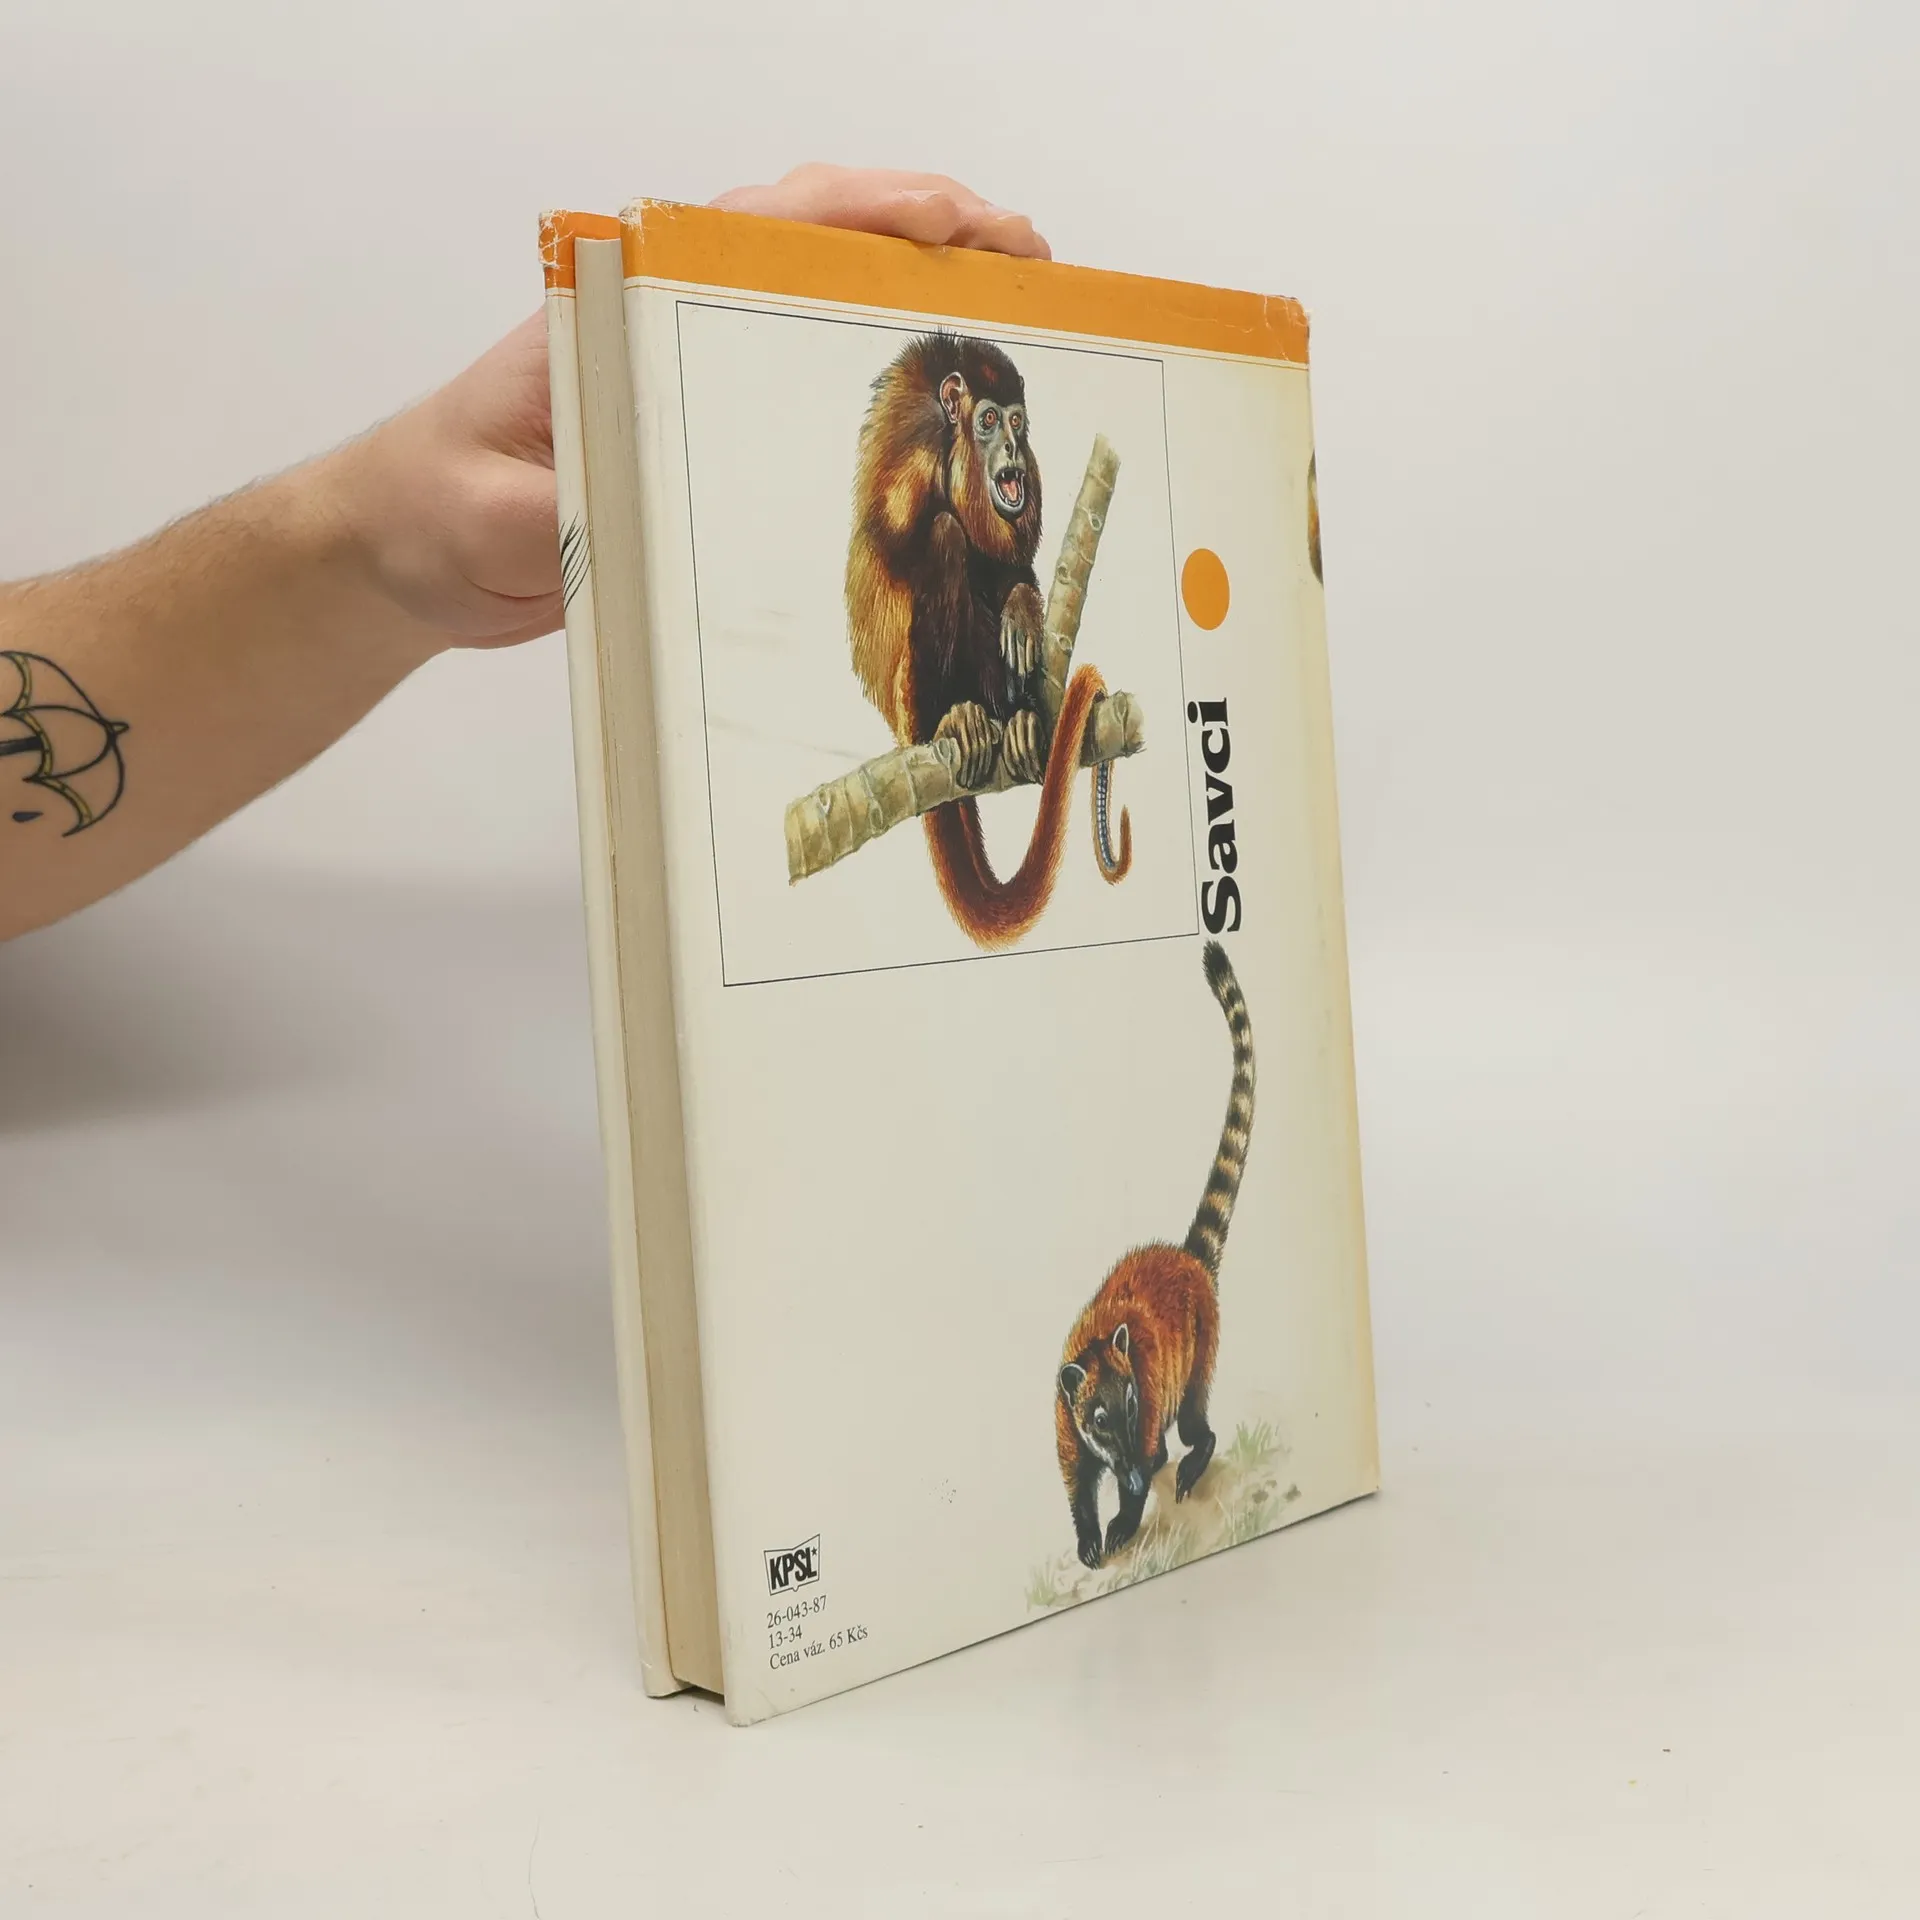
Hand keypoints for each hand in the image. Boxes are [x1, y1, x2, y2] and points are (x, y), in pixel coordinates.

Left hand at [325, 165, 1050, 654]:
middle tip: (1033, 266)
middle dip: (934, 238)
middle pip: (818, 244)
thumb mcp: (495, 514)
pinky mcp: (705, 431)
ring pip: (823, 305)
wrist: (404, 551)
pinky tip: (943, 406)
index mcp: (623, 304)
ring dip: (923, 299)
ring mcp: (692, 371)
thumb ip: (563, 508)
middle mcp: (670, 320)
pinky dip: (883, 380)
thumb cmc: (434, 509)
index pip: (760, 225)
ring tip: (1023, 316)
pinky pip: (807, 388)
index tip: (957, 223)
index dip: (869, 212)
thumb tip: (639, 511)